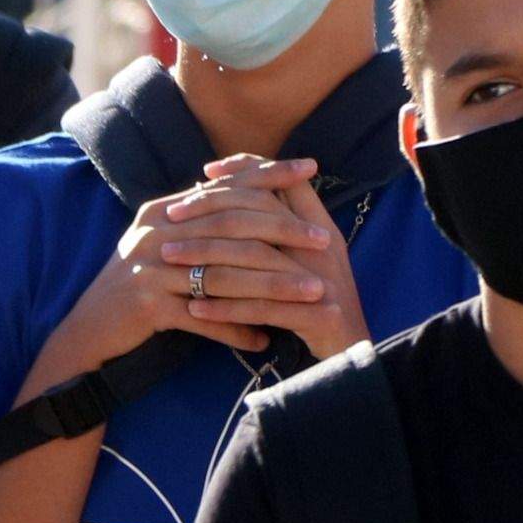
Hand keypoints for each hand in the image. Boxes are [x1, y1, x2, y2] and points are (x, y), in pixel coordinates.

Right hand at [33, 159, 334, 381]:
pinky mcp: (147, 305)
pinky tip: (265, 340)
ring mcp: (149, 267)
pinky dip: (236, 329)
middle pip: (232, 227)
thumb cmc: (139, 288)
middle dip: (284, 231)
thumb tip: (251, 199)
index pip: (224, 186)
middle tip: (326, 241)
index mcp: (164, 211)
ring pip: (225, 275)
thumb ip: (201, 224)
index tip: (311, 167)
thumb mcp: (167, 247)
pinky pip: (204, 318)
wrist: (89, 331)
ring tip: (311, 295)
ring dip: (273, 287)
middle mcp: (156, 232)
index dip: (268, 174)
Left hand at [176, 159, 368, 362]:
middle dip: (211, 212)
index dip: (246, 171)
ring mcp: (324, 281)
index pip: (285, 183)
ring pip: (255, 260)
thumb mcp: (307, 257)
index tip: (206, 172)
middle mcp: (324, 247)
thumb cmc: (318, 301)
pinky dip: (225, 309)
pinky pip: (261, 309)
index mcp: (322, 228)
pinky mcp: (318, 316)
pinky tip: (194, 309)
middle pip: (262, 213)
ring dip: (207, 258)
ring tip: (171, 259)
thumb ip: (282, 226)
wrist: (352, 352)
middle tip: (171, 217)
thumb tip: (239, 197)